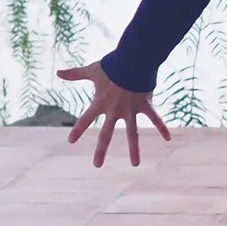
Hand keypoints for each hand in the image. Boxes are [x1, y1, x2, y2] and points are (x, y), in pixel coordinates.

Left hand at [56, 60, 172, 167]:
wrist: (132, 59)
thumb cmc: (112, 64)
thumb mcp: (92, 70)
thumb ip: (75, 74)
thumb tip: (58, 71)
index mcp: (101, 102)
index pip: (86, 119)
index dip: (78, 130)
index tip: (71, 141)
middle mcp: (115, 110)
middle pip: (106, 134)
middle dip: (101, 150)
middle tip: (97, 165)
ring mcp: (131, 110)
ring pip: (132, 134)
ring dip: (134, 150)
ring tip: (136, 164)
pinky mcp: (144, 104)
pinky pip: (155, 118)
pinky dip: (162, 128)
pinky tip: (168, 139)